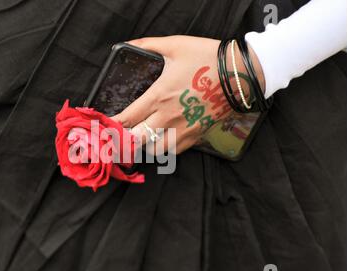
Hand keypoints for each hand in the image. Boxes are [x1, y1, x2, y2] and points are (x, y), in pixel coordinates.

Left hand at [112, 35, 264, 154]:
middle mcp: (168, 117)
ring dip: (143, 146)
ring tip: (141, 137)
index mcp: (158, 96)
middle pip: (136, 140)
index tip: (104, 126)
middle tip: (119, 135)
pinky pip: (174, 151)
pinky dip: (163, 148)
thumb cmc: (208, 58)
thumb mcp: (176, 45)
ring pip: (154, 151)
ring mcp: (183, 129)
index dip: (111, 126)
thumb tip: (126, 44)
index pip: (126, 119)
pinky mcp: (196, 135)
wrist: (241, 74)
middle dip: (123, 140)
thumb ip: (148, 45)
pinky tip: (161, 138)